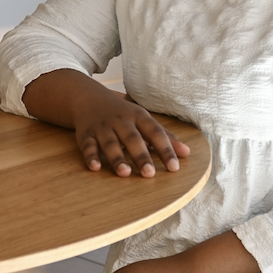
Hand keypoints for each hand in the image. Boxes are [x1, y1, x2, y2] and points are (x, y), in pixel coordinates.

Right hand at [22, 69, 189, 177]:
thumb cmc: (123, 114)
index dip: (166, 149)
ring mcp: (102, 127)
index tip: (174, 167)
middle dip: (141, 156)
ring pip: (110, 143)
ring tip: (124, 173)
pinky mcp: (86, 134)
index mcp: (139, 116)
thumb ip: (165, 136)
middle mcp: (121, 121)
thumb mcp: (144, 120)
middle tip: (149, 174)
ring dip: (117, 158)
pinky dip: (90, 156)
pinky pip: (88, 145)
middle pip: (132, 138)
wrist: (89, 98)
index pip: (155, 133)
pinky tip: (95, 168)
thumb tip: (187, 153)